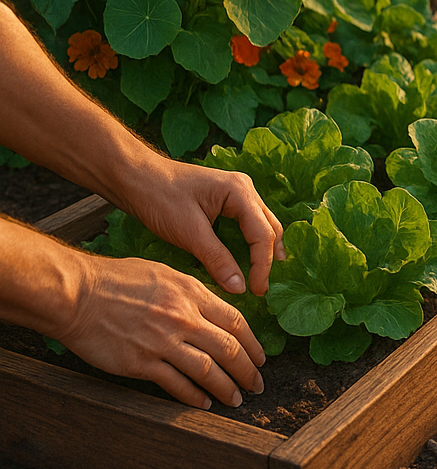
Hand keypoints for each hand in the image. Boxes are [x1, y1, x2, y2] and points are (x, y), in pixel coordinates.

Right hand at [54, 251, 265, 408]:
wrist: (77, 294)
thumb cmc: (116, 280)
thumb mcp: (164, 274)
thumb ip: (192, 293)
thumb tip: (213, 310)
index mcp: (191, 293)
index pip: (235, 322)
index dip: (253, 344)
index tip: (261, 358)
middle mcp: (183, 318)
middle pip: (229, 348)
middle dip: (248, 370)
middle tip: (258, 384)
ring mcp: (163, 342)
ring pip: (208, 370)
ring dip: (227, 388)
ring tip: (236, 399)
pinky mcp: (141, 363)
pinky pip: (176, 384)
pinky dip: (194, 397)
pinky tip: (204, 404)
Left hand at [122, 158, 285, 295]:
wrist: (135, 177)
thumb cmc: (159, 199)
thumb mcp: (189, 232)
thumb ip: (217, 259)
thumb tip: (239, 288)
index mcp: (240, 192)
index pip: (263, 234)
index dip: (262, 266)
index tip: (257, 291)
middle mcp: (245, 189)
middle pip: (269, 227)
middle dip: (269, 258)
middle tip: (262, 288)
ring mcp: (237, 191)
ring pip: (262, 224)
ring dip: (264, 249)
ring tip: (262, 275)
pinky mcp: (226, 198)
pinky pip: (249, 222)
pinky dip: (252, 241)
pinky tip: (248, 256)